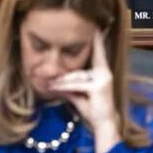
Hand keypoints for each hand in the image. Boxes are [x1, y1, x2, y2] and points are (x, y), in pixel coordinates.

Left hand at [49, 29, 120, 152]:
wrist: (104, 125)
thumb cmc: (93, 109)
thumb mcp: (78, 94)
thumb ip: (69, 85)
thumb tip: (54, 80)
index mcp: (102, 71)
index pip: (97, 53)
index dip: (96, 41)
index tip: (94, 28)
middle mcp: (104, 72)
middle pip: (77, 70)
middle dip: (62, 77)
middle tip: (48, 82)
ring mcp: (103, 79)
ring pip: (75, 77)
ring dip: (61, 83)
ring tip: (49, 86)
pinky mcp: (98, 86)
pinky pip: (76, 84)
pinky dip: (64, 88)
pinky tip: (55, 89)